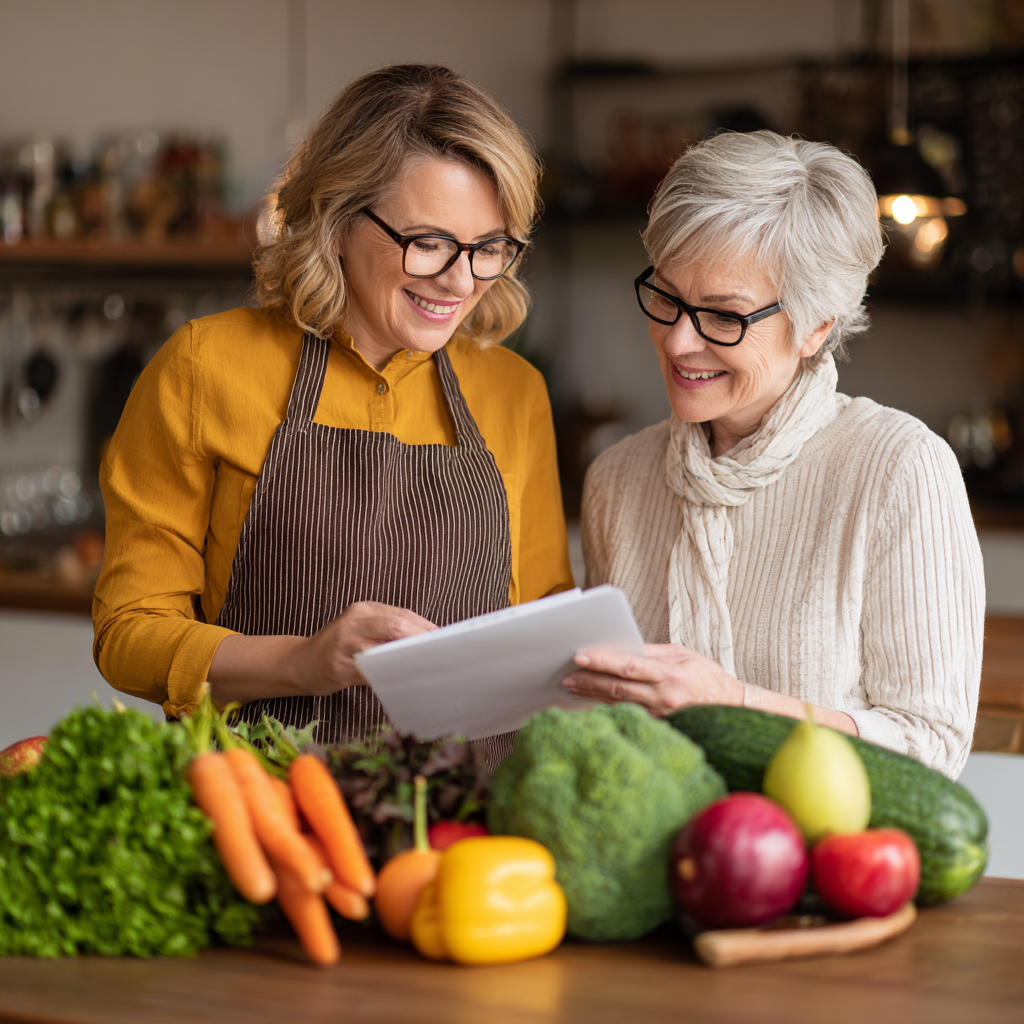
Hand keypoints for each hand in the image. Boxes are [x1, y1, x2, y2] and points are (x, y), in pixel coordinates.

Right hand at [293, 602, 436, 695]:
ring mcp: (345, 644)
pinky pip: (372, 672)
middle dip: (421, 640)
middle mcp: (354, 622)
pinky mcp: (339, 666)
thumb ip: (388, 629)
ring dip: (408, 660)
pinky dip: (389, 676)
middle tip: (439, 654)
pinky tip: (402, 681)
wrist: (301, 663)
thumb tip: (426, 640)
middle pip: (396, 626)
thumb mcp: (361, 628)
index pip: (402, 614)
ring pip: (385, 650)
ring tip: (426, 667)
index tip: (444, 640)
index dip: (425, 627)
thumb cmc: (340, 646)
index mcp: (363, 609)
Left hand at [562, 643, 741, 716]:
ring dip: (592, 695)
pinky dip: (607, 708)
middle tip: (566, 676)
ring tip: (572, 687)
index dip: (603, 662)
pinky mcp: (658, 727)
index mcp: (670, 675)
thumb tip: (623, 647)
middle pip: (617, 688)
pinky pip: (627, 715)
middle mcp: (663, 697)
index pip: (629, 666)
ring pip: (618, 704)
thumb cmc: (707, 678)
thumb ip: (652, 652)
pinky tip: (591, 702)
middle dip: (589, 681)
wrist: (732, 710)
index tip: (580, 656)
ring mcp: (659, 716)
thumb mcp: (683, 655)